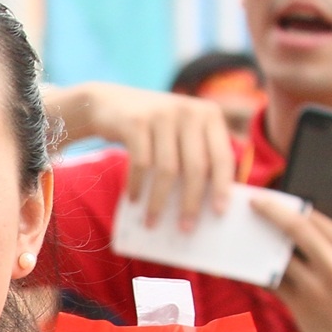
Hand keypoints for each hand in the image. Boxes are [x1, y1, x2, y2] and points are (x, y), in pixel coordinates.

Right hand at [47, 81, 234, 229]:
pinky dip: (137, 186)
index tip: (219, 213)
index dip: (222, 187)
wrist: (109, 103)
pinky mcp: (136, 122)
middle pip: (196, 166)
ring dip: (159, 201)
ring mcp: (163, 115)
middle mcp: (189, 112)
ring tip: (152, 222)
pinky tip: (134, 200)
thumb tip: (209, 199)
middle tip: (185, 228)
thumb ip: (198, 152)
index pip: (222, 156)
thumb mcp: (181, 131)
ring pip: (167, 169)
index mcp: (209, 115)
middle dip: (190, 202)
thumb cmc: (152, 128)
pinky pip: (140, 163)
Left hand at [252, 195, 331, 331]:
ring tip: (242, 233)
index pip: (319, 218)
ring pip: (279, 255)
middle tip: (252, 202)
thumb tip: (304, 226)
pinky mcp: (303, 306)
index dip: (291, 205)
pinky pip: (272, 282)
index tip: (273, 196)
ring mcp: (320, 286)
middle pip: (297, 228)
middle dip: (271, 211)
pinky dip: (256, 272)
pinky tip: (243, 265)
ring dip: (258, 243)